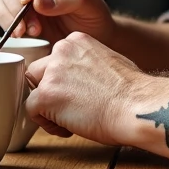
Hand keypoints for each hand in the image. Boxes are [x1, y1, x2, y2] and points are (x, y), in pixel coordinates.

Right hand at [0, 0, 115, 44]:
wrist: (94, 39)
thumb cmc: (94, 16)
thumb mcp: (91, 5)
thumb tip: (38, 1)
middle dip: (16, 3)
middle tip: (33, 24)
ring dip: (11, 17)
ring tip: (34, 32)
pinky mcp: (16, 14)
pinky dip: (8, 25)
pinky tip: (24, 34)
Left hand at [24, 32, 147, 144]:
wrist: (136, 106)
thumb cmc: (131, 92)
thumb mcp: (109, 61)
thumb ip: (87, 64)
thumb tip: (80, 78)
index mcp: (76, 41)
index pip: (54, 60)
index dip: (63, 81)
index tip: (79, 93)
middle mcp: (61, 51)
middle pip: (38, 74)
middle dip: (51, 92)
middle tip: (72, 107)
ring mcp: (51, 73)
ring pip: (34, 92)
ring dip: (48, 108)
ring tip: (72, 119)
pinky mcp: (45, 96)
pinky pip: (31, 111)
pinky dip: (48, 124)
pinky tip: (70, 127)